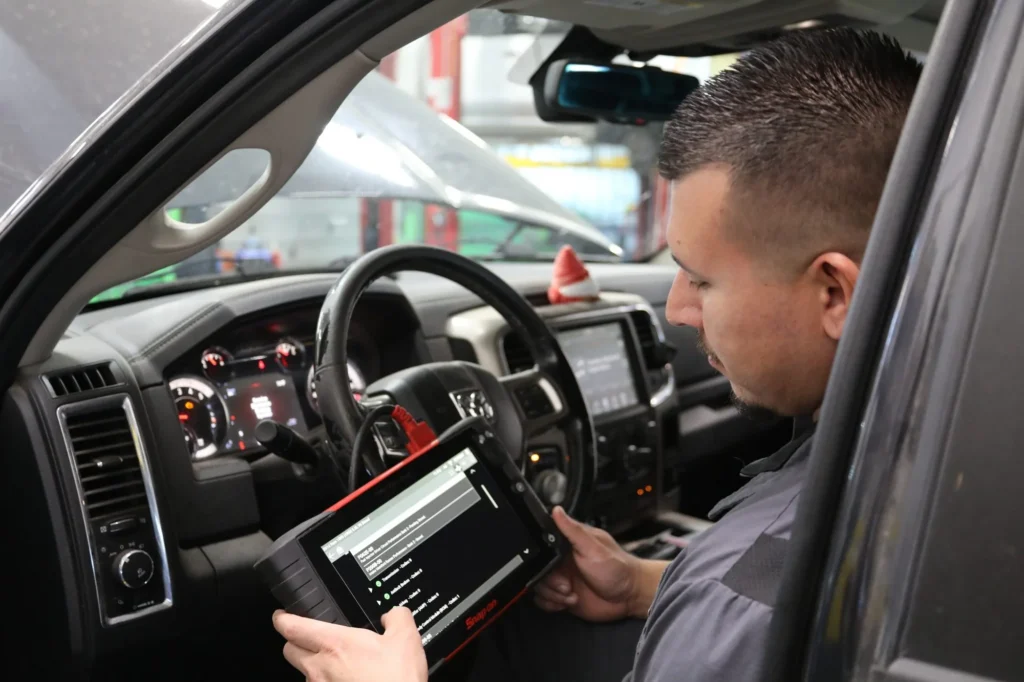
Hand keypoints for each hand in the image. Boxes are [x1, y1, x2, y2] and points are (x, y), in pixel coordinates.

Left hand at [272, 607, 426, 681]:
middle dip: (295, 642)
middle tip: (310, 638)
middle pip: (289, 650)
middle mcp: (319, 669)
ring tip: (338, 665)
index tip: (282, 615)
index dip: (283, 618)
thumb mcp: (406, 639)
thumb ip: (397, 618)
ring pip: (304, 674)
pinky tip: (348, 681)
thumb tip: (394, 615)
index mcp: (334, 643)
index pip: (291, 627)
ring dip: (315, 667)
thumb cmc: (395, 680)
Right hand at [533, 506, 643, 621]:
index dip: (541, 559)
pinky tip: (567, 602)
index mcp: (567, 545)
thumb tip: (557, 510)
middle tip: (567, 585)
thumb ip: (573, 530)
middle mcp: (562, 561)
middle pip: (537, 569)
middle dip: (549, 582)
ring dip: (553, 595)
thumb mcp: (594, 547)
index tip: (552, 567)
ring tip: (571, 595)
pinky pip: (544, 601)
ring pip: (539, 587)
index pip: (541, 547)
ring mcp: (562, 579)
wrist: (629, 596)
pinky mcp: (563, 596)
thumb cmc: (618, 568)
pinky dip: (552, 604)